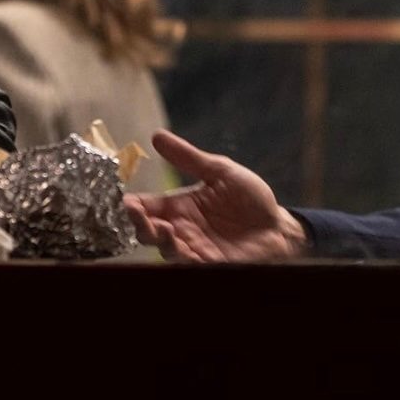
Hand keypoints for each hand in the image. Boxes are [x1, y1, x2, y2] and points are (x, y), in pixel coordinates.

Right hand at [123, 130, 307, 262]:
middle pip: (147, 230)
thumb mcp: (219, 171)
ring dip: (158, 238)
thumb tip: (156, 136)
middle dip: (137, 223)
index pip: (146, 206)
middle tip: (133, 212)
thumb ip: (188, 158)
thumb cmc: (250, 198)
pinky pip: (188, 262)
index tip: (120, 199)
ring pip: (164, 248)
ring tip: (158, 226)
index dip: (130, 204)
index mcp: (178, 207)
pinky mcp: (209, 264)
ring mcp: (193, 249)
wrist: (279, 226)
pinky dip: (179, 254)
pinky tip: (177, 242)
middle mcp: (180, 230)